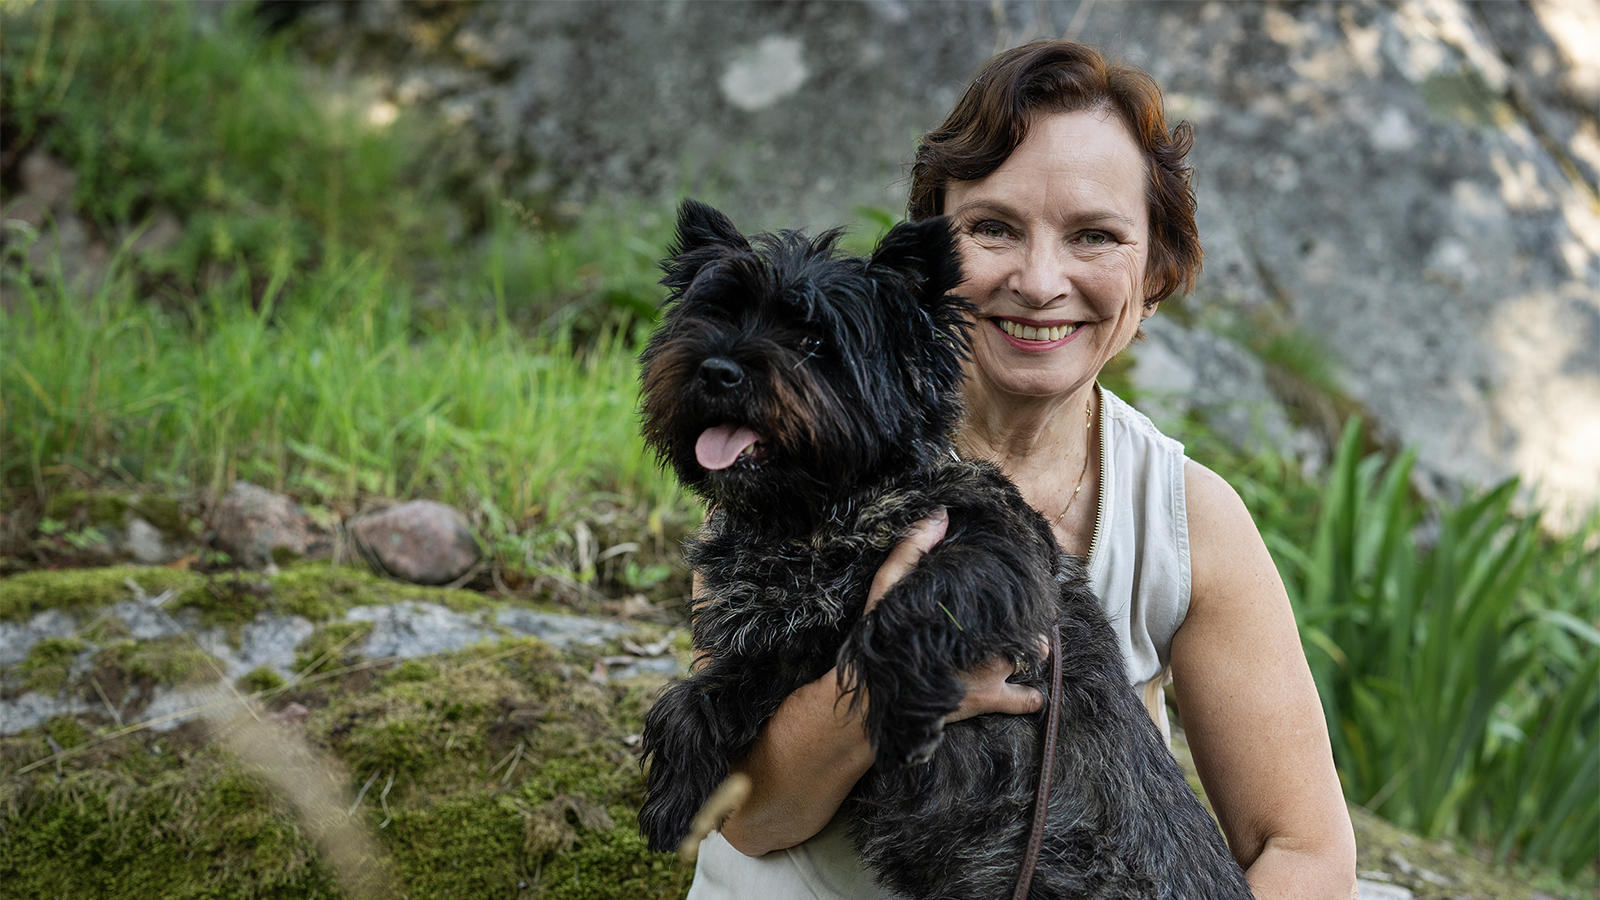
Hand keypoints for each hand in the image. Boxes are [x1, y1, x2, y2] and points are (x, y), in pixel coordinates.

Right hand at [865, 508, 1044, 723]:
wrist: (875, 699)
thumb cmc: (881, 640)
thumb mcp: (888, 587)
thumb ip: (912, 550)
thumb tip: (939, 514)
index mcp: (970, 619)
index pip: (1010, 600)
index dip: (1018, 594)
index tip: (1022, 586)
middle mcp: (987, 644)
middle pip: (1024, 628)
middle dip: (1029, 625)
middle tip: (1026, 619)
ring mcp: (991, 676)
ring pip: (1030, 660)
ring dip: (1034, 655)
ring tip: (1032, 649)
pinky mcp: (988, 702)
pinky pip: (1023, 701)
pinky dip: (1031, 699)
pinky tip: (1036, 697)